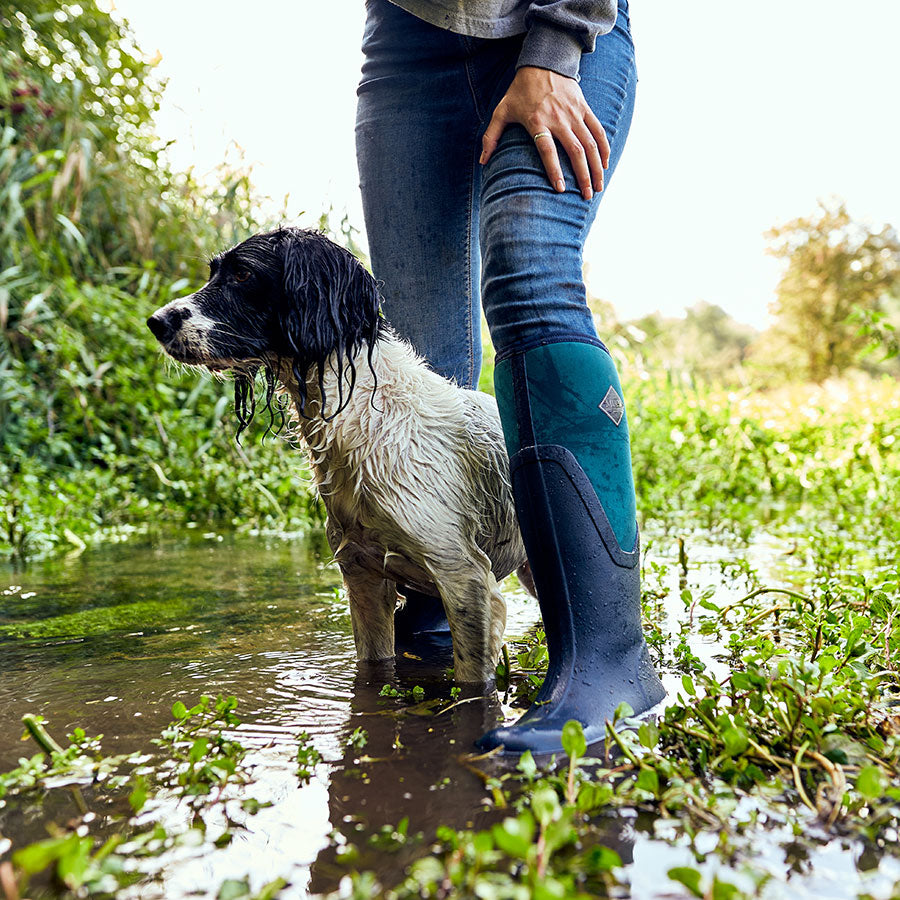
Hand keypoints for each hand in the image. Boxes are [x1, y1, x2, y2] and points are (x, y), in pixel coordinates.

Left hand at [479, 66, 609, 199]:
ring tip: (598, 187)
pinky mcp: (584, 107)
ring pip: (590, 144)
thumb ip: (491, 136)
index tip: (561, 189)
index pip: (547, 150)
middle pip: (575, 151)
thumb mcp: (501, 110)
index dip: (555, 170)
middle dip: (583, 176)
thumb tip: (482, 161)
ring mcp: (574, 113)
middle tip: (586, 196)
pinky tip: (605, 165)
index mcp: (537, 121)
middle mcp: (558, 119)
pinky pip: (598, 130)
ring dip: (596, 167)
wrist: (543, 61)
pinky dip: (604, 148)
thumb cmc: (520, 90)